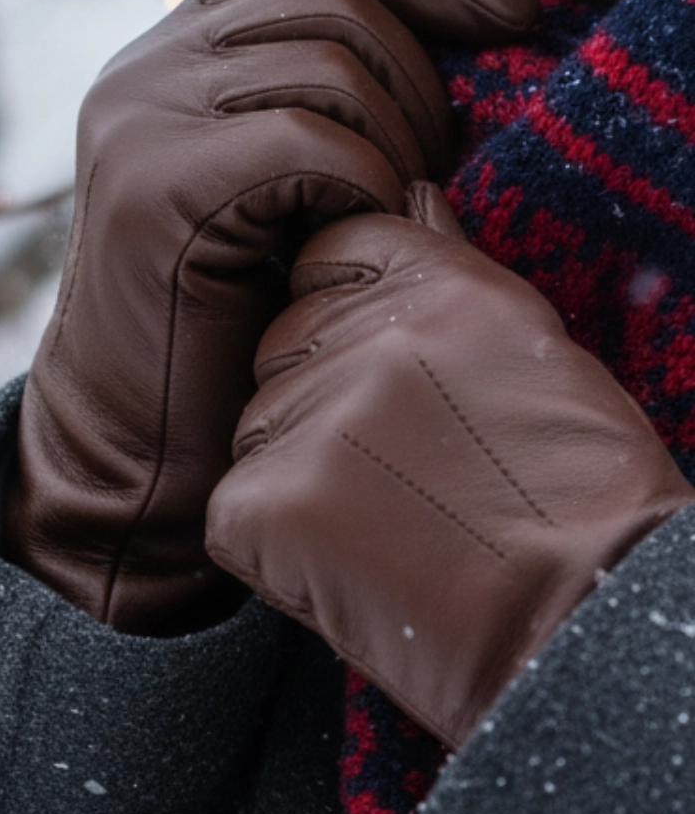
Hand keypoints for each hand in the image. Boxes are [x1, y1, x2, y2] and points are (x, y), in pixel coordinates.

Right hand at [6, 0, 536, 634]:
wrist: (140, 452)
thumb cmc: (233, 340)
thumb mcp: (288, 198)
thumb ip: (330, 109)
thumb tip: (455, 43)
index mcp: (174, 56)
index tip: (515, 15)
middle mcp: (144, 70)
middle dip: (419, 79)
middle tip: (440, 173)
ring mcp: (142, 121)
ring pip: (328, 64)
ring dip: (395, 143)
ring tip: (397, 219)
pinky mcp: (157, 186)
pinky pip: (307, 140)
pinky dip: (362, 185)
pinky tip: (359, 242)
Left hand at [205, 183, 693, 746]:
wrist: (582, 621)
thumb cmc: (576, 505)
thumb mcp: (532, 355)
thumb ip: (450, 275)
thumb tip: (413, 193)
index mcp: (439, 284)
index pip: (330, 255)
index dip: (344, 322)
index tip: (389, 389)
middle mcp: (369, 335)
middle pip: (280, 346)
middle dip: (317, 406)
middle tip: (397, 480)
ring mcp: (314, 417)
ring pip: (254, 432)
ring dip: (295, 480)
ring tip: (385, 530)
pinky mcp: (271, 501)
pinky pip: (230, 513)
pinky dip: (271, 551)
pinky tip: (347, 570)